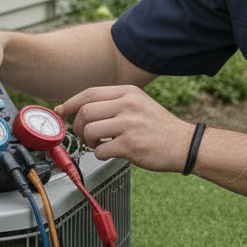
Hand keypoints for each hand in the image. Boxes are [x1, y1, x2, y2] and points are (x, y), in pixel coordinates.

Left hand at [56, 85, 196, 172]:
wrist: (184, 144)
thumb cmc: (159, 127)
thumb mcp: (138, 104)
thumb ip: (114, 103)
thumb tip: (82, 111)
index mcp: (128, 92)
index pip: (89, 93)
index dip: (70, 103)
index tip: (62, 111)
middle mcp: (127, 105)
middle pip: (85, 112)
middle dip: (79, 127)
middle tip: (86, 135)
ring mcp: (129, 124)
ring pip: (90, 131)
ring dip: (88, 141)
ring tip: (99, 144)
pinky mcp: (130, 145)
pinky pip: (100, 150)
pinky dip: (100, 154)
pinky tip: (110, 153)